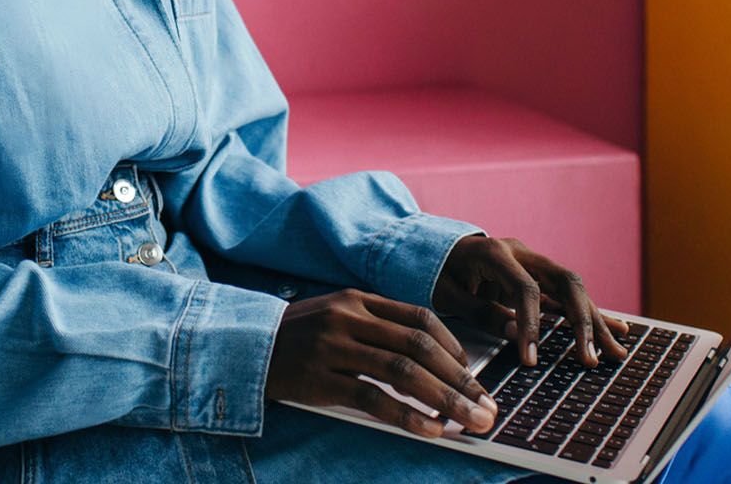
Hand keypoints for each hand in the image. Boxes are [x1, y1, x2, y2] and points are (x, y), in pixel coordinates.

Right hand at [265, 288, 498, 438]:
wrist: (242, 346)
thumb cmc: (297, 337)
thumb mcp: (336, 317)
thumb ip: (376, 328)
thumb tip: (430, 360)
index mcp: (358, 299)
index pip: (420, 317)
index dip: (453, 346)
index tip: (474, 373)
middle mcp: (348, 318)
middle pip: (419, 347)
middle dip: (461, 380)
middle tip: (487, 407)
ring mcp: (332, 347)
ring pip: (402, 371)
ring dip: (444, 400)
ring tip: (471, 422)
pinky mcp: (319, 379)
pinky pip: (372, 398)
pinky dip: (406, 416)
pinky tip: (429, 431)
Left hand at [431, 234, 630, 368]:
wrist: (437, 248)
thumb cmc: (437, 271)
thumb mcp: (447, 293)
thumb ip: (480, 311)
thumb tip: (515, 333)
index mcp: (495, 253)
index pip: (526, 289)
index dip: (532, 325)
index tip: (532, 359)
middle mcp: (522, 253)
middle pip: (565, 282)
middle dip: (581, 322)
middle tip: (588, 358)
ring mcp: (535, 263)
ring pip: (575, 291)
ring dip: (595, 322)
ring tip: (616, 352)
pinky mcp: (541, 276)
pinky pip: (569, 296)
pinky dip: (591, 315)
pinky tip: (618, 331)